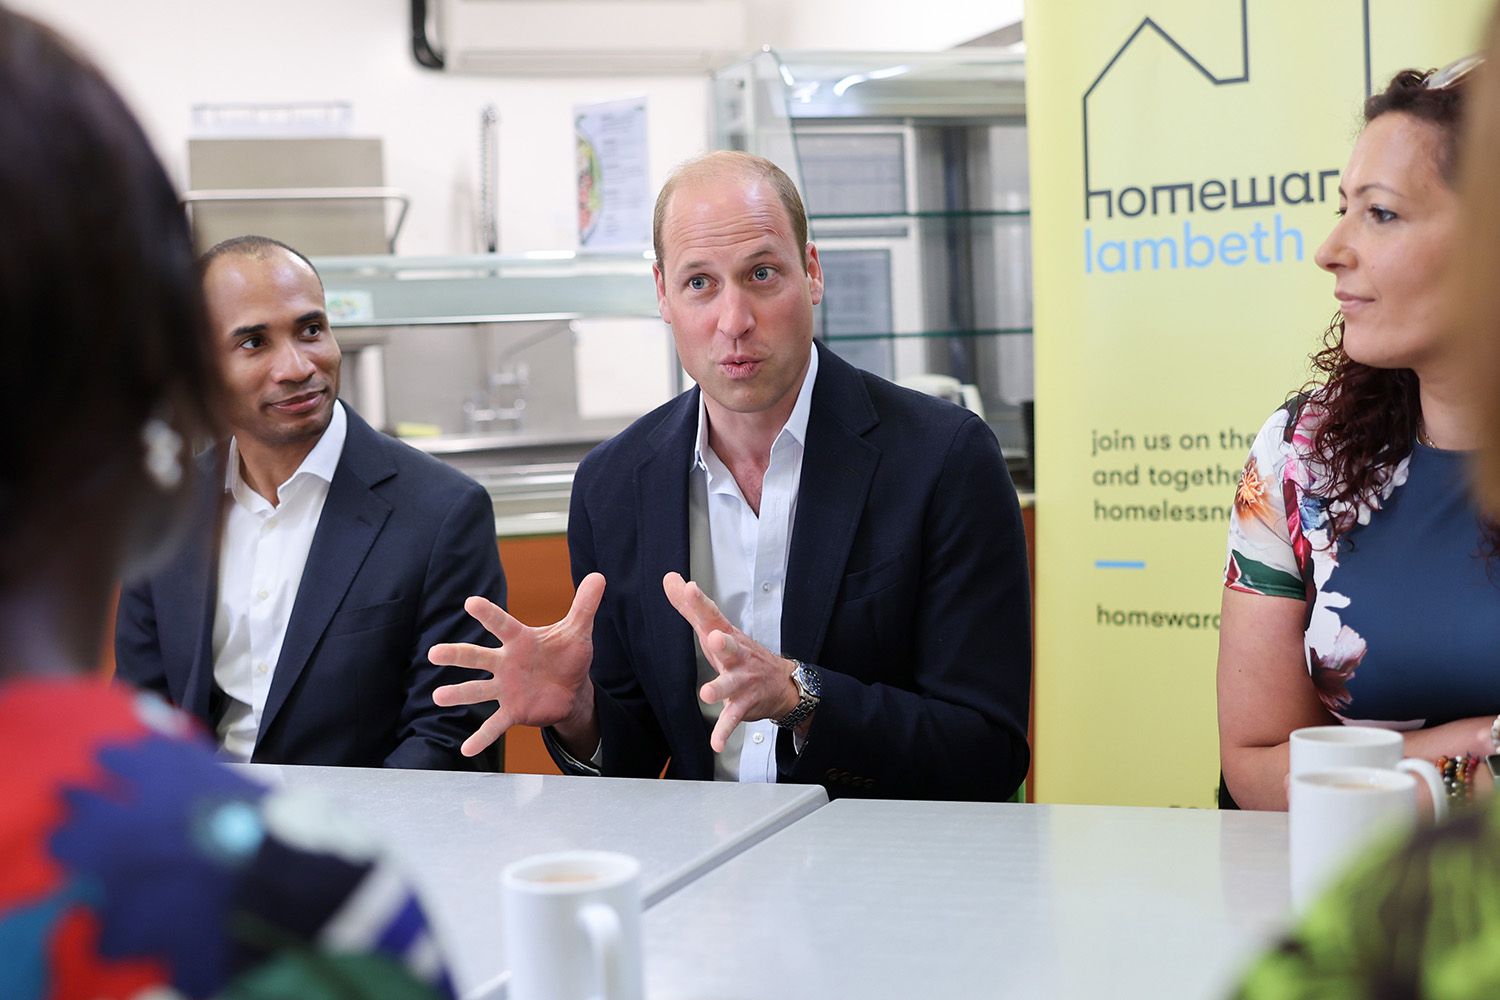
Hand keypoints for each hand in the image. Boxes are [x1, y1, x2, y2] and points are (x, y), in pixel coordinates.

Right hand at [430, 573, 605, 756]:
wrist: (571, 689)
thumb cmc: (567, 655)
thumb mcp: (578, 631)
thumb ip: (585, 605)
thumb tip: (599, 575)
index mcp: (520, 641)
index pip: (502, 624)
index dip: (488, 614)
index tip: (470, 602)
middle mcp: (506, 663)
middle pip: (478, 657)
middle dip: (456, 655)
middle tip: (434, 653)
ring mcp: (506, 688)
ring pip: (478, 690)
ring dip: (459, 694)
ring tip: (438, 696)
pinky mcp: (512, 711)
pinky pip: (494, 725)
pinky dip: (481, 738)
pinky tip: (465, 750)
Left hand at [662, 572, 798, 752]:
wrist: (781, 683)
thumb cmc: (740, 653)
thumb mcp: (715, 628)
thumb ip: (690, 606)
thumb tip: (669, 579)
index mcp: (725, 635)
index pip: (711, 616)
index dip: (700, 602)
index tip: (688, 588)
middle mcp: (737, 656)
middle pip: (730, 646)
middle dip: (723, 643)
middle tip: (714, 638)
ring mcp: (743, 681)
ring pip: (731, 684)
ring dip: (720, 689)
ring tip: (707, 695)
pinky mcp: (744, 705)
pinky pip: (733, 719)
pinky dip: (724, 732)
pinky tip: (716, 743)